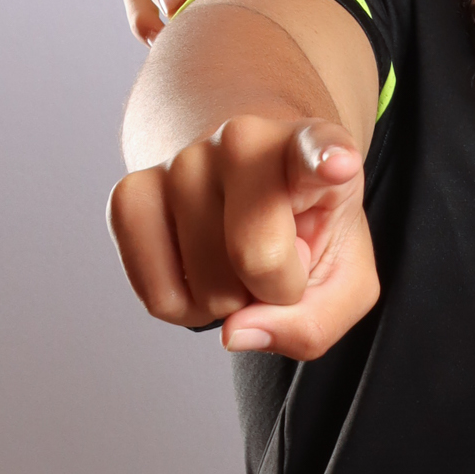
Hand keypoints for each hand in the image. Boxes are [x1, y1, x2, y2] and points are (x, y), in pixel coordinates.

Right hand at [107, 117, 378, 357]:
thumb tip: (234, 333)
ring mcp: (181, 161)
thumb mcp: (345, 280)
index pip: (317, 149)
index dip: (324, 158)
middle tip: (281, 258)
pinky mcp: (130, 194)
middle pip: (258, 258)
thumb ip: (316, 321)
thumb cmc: (307, 233)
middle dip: (275, 290)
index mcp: (311, 149)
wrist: (247, 186)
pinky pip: (158, 298)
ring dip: (229, 299)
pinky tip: (202, 267)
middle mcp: (242, 140)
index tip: (338, 162)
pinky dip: (187, 309)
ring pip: (206, 288)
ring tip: (239, 256)